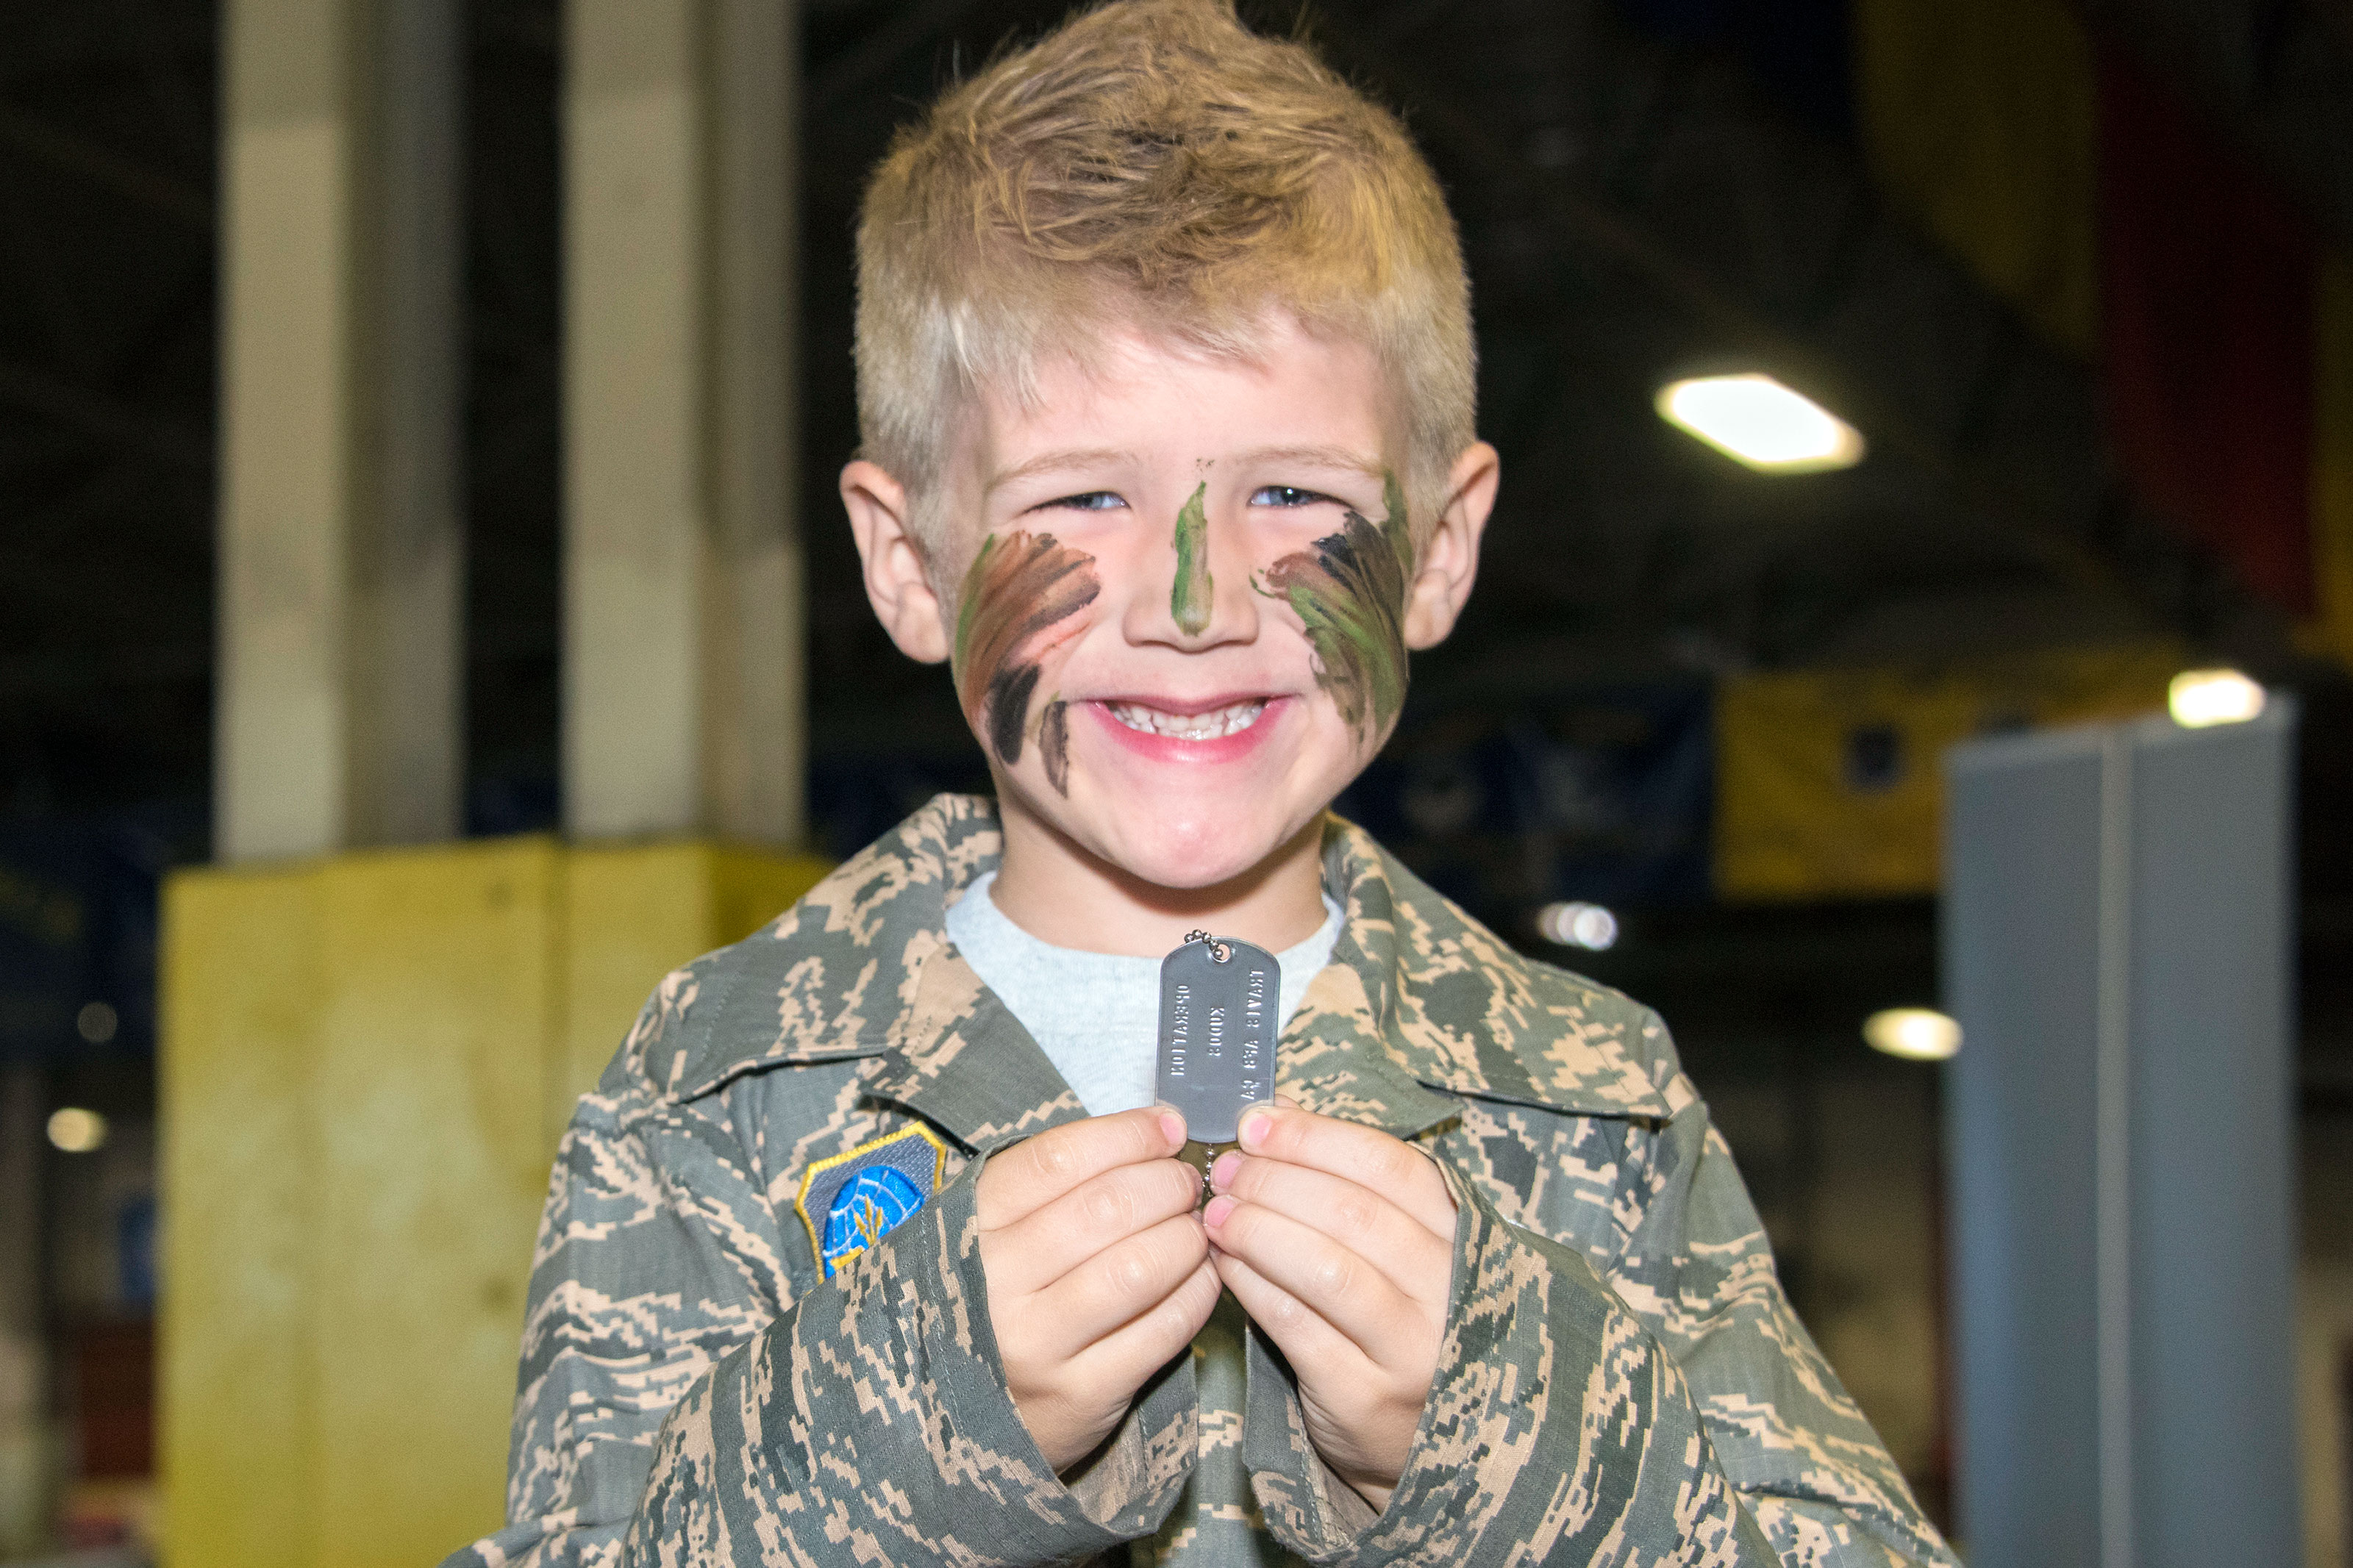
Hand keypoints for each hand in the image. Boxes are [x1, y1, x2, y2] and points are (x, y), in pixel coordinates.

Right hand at [976, 1107, 1220, 1473]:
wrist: (962, 1417)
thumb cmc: (997, 1300)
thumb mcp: (996, 1232)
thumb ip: (1058, 1182)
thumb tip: (1160, 1130)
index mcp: (969, 1227)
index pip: (1057, 1159)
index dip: (1127, 1135)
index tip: (1169, 1128)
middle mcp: (994, 1285)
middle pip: (1105, 1209)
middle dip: (1166, 1184)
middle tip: (1188, 1184)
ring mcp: (1036, 1345)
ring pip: (1139, 1267)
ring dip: (1186, 1238)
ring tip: (1195, 1230)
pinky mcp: (1082, 1394)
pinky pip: (1163, 1329)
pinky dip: (1197, 1293)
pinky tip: (1201, 1277)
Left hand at [1202, 1102, 1457, 1510]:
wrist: (1424, 1441)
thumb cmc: (1401, 1323)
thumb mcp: (1400, 1249)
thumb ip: (1349, 1180)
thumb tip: (1278, 1112)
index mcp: (1464, 1238)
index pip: (1391, 1166)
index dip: (1316, 1138)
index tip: (1257, 1123)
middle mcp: (1449, 1291)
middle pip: (1355, 1213)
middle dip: (1276, 1182)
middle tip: (1226, 1171)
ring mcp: (1412, 1348)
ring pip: (1326, 1269)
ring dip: (1259, 1230)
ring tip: (1216, 1214)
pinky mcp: (1364, 1394)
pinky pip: (1296, 1325)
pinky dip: (1253, 1285)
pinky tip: (1225, 1263)